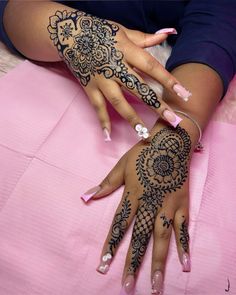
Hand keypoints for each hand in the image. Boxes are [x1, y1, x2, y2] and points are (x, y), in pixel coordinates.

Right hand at [47, 10, 190, 138]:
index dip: (168, 80)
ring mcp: (100, 79)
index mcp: (126, 51)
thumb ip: (145, 38)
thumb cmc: (100, 32)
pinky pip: (97, 107)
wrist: (69, 34)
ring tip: (144, 134)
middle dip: (156, 105)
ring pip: (118, 101)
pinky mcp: (89, 87)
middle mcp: (114, 67)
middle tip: (172, 120)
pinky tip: (107, 136)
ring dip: (131, 118)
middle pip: (138, 88)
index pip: (151, 67)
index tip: (184, 94)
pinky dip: (102, 121)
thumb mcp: (123, 31)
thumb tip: (167, 34)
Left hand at [82, 121, 195, 293]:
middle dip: (132, 262)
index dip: (111, 245)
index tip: (104, 264)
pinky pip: (183, 228)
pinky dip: (184, 246)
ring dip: (157, 262)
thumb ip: (106, 184)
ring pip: (162, 238)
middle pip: (140, 236)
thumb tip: (86, 197)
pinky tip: (184, 264)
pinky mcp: (182, 204)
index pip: (120, 224)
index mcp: (133, 195)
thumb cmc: (144, 153)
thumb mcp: (122, 165)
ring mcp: (168, 206)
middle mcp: (150, 204)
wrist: (170, 143)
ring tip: (155, 284)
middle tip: (126, 285)